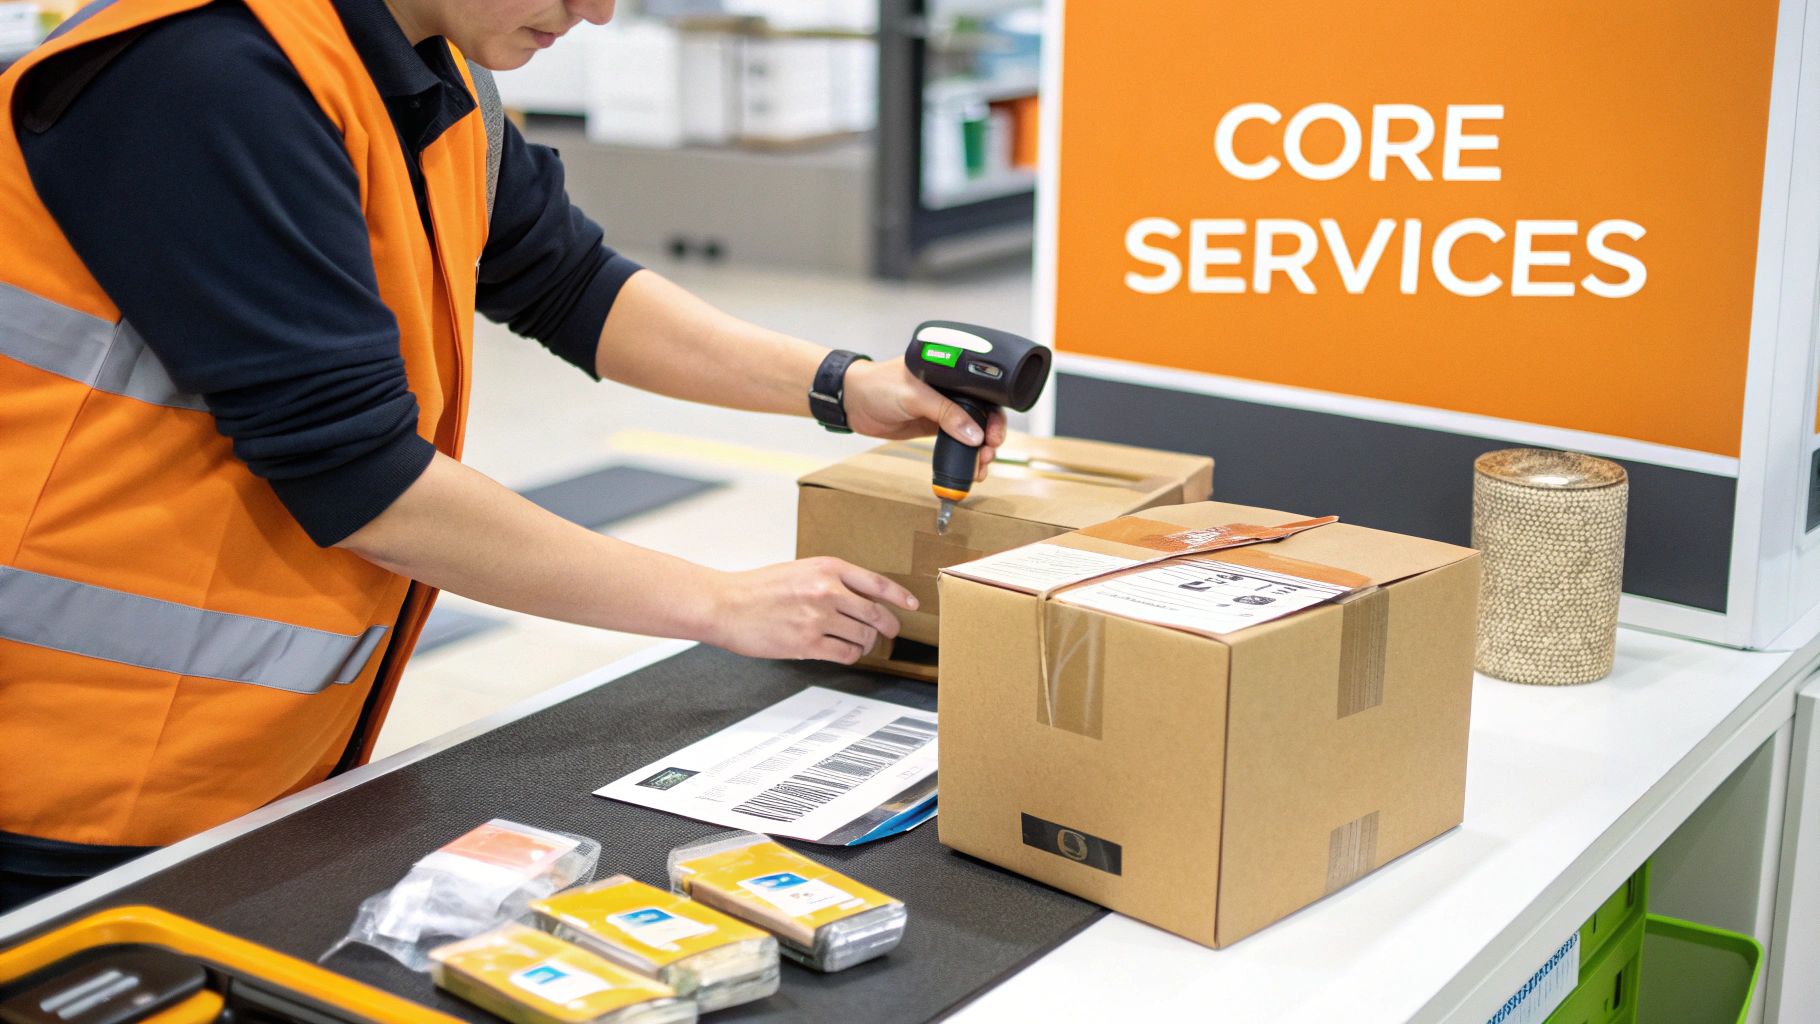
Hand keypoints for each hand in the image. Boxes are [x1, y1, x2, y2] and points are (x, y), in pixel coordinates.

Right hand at [706, 557, 918, 663]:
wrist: (726, 605)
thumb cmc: (758, 588)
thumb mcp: (799, 571)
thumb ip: (831, 580)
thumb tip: (861, 597)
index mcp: (827, 568)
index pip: (878, 583)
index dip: (901, 597)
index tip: (912, 605)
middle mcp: (827, 591)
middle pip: (877, 614)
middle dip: (888, 627)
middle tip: (889, 632)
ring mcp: (818, 618)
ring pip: (864, 637)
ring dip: (866, 644)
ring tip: (858, 643)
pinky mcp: (808, 643)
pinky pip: (845, 654)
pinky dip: (850, 656)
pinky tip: (843, 652)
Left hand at [841, 358, 1009, 481]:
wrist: (853, 402)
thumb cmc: (878, 385)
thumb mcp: (915, 396)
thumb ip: (945, 413)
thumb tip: (975, 435)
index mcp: (951, 374)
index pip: (984, 393)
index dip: (995, 415)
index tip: (995, 433)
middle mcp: (951, 391)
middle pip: (983, 415)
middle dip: (991, 437)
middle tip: (988, 452)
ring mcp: (943, 410)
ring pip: (972, 432)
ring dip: (979, 451)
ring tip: (980, 466)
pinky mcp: (933, 427)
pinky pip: (955, 443)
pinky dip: (964, 456)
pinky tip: (970, 468)